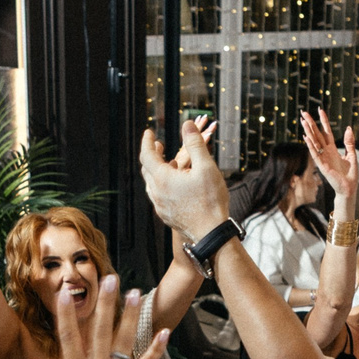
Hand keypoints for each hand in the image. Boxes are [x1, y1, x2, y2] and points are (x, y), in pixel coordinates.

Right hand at [17, 274, 167, 358]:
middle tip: (109, 279)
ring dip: (130, 315)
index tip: (64, 294)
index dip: (66, 315)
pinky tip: (165, 331)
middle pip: (101, 330)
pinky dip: (156, 348)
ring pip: (125, 339)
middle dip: (105, 303)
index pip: (69, 338)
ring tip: (135, 293)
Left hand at [139, 121, 229, 241]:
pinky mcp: (166, 216)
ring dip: (157, 170)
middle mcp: (157, 192)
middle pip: (147, 169)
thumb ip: (195, 144)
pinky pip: (158, 196)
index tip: (149, 132)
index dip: (147, 141)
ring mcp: (160, 206)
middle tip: (158, 145)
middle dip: (151, 154)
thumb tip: (187, 125)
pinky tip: (175, 185)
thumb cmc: (210, 201)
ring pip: (152, 183)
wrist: (211, 234)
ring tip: (169, 164)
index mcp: (163, 179)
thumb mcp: (206, 167)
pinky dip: (162, 184)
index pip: (147, 155)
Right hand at [300, 108, 357, 204]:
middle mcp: (326, 152)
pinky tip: (306, 137)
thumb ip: (350, 142)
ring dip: (308, 131)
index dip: (323, 121)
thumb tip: (348, 128)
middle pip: (317, 134)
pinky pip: (315, 154)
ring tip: (303, 121)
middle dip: (311, 123)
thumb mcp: (352, 155)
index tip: (320, 110)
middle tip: (304, 112)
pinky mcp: (322, 166)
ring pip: (314, 142)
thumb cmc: (350, 174)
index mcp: (333, 149)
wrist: (349, 188)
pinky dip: (310, 146)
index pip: (327, 132)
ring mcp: (323, 158)